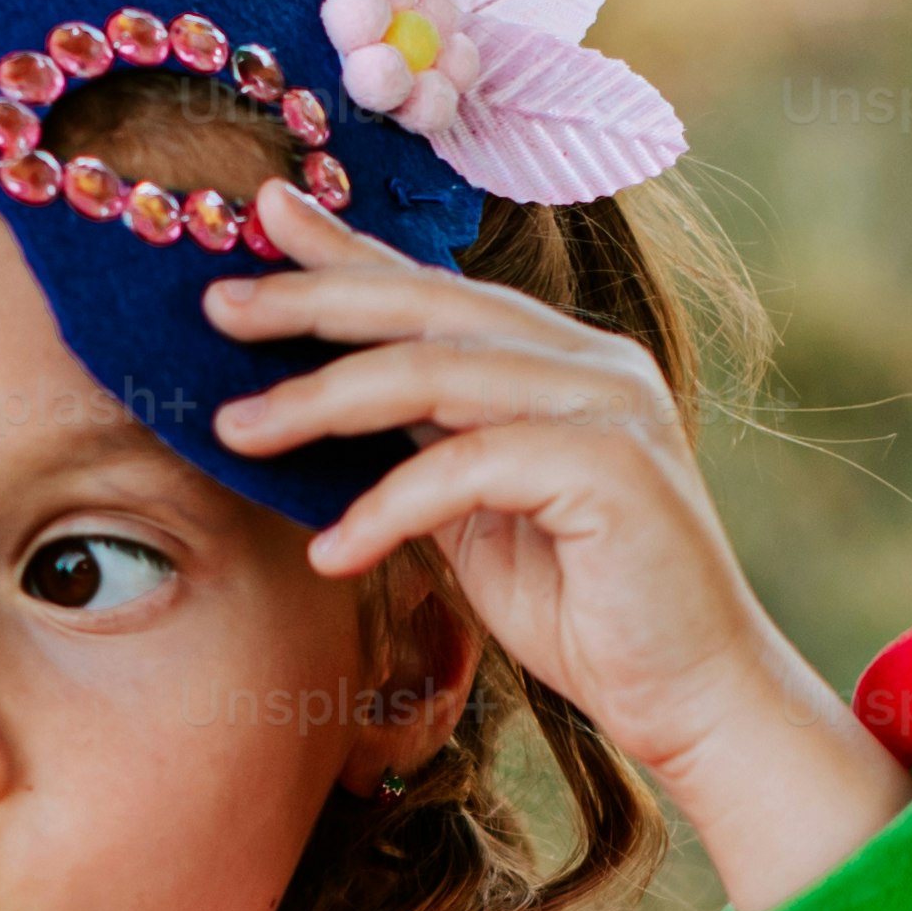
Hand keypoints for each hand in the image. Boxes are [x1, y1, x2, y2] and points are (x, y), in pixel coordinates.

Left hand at [200, 176, 809, 783]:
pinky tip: (333, 553)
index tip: (264, 214)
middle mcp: (592, 363)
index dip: (349, 252)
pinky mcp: (612, 468)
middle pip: (429, 306)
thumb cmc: (587, 613)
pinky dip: (389, 507)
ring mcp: (609, 406)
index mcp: (563, 361)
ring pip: (437, 373)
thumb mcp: (478, 515)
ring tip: (235, 432)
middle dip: (313, 300)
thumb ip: (424, 445)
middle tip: (217, 304)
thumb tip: (328, 398)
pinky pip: (468, 466)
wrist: (693, 697)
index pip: (439, 291)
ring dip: (322, 402)